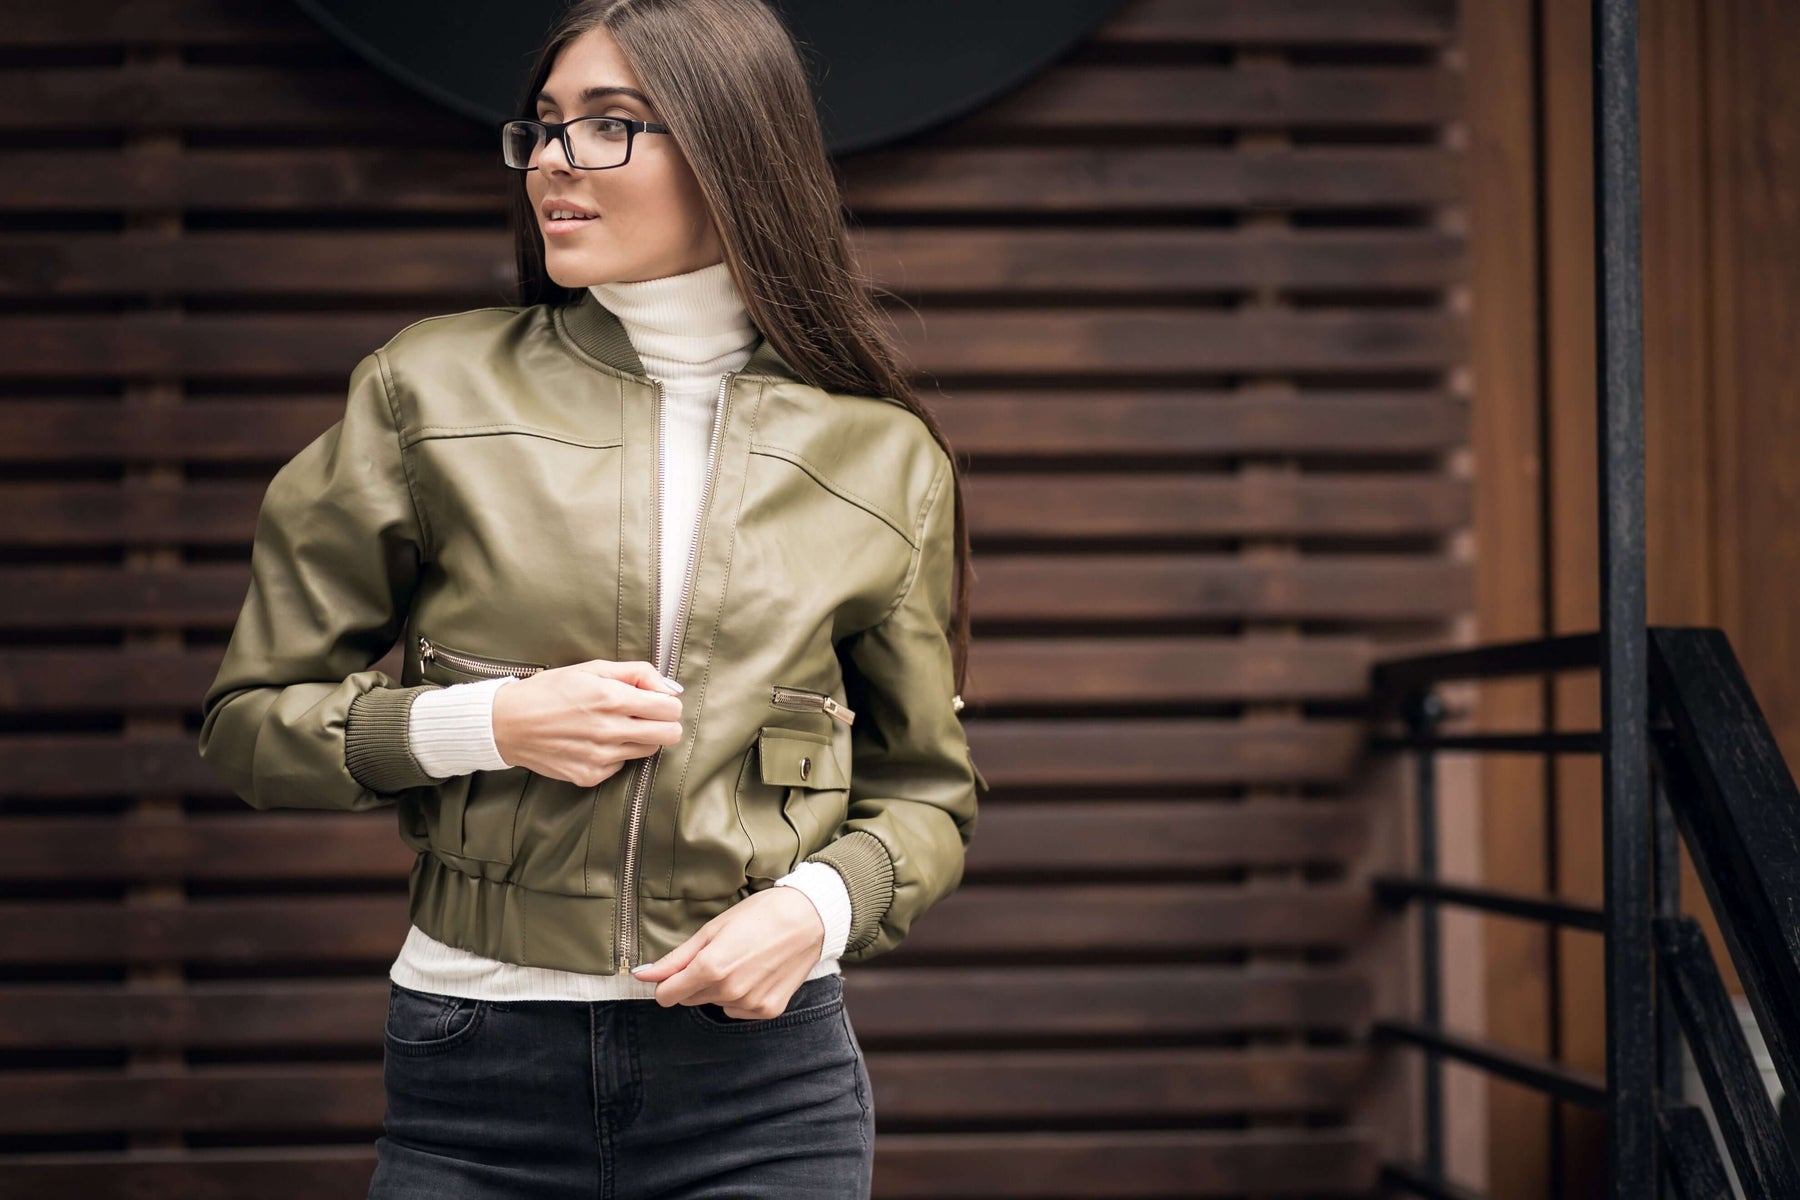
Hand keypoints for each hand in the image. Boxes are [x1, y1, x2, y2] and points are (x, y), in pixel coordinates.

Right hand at [491, 659, 682, 786]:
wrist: (507, 723)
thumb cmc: (550, 691)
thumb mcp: (592, 668)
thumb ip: (637, 673)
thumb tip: (670, 688)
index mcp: (611, 698)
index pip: (671, 709)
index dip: (668, 703)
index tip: (656, 700)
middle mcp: (609, 730)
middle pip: (670, 735)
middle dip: (664, 723)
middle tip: (646, 716)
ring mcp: (600, 757)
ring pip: (648, 751)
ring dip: (640, 738)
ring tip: (615, 726)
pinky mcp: (590, 776)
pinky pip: (622, 765)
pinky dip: (616, 753)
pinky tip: (594, 741)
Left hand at [629, 886, 827, 1018]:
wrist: (809, 918)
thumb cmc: (759, 914)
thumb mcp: (712, 930)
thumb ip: (675, 959)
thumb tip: (641, 975)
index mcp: (710, 969)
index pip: (667, 995)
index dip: (668, 981)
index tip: (678, 969)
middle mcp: (729, 992)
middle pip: (691, 999)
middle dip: (696, 981)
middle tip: (720, 953)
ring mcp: (750, 1004)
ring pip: (716, 1003)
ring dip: (721, 987)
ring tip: (744, 959)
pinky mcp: (768, 1010)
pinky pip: (739, 1010)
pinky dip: (742, 995)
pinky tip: (758, 972)